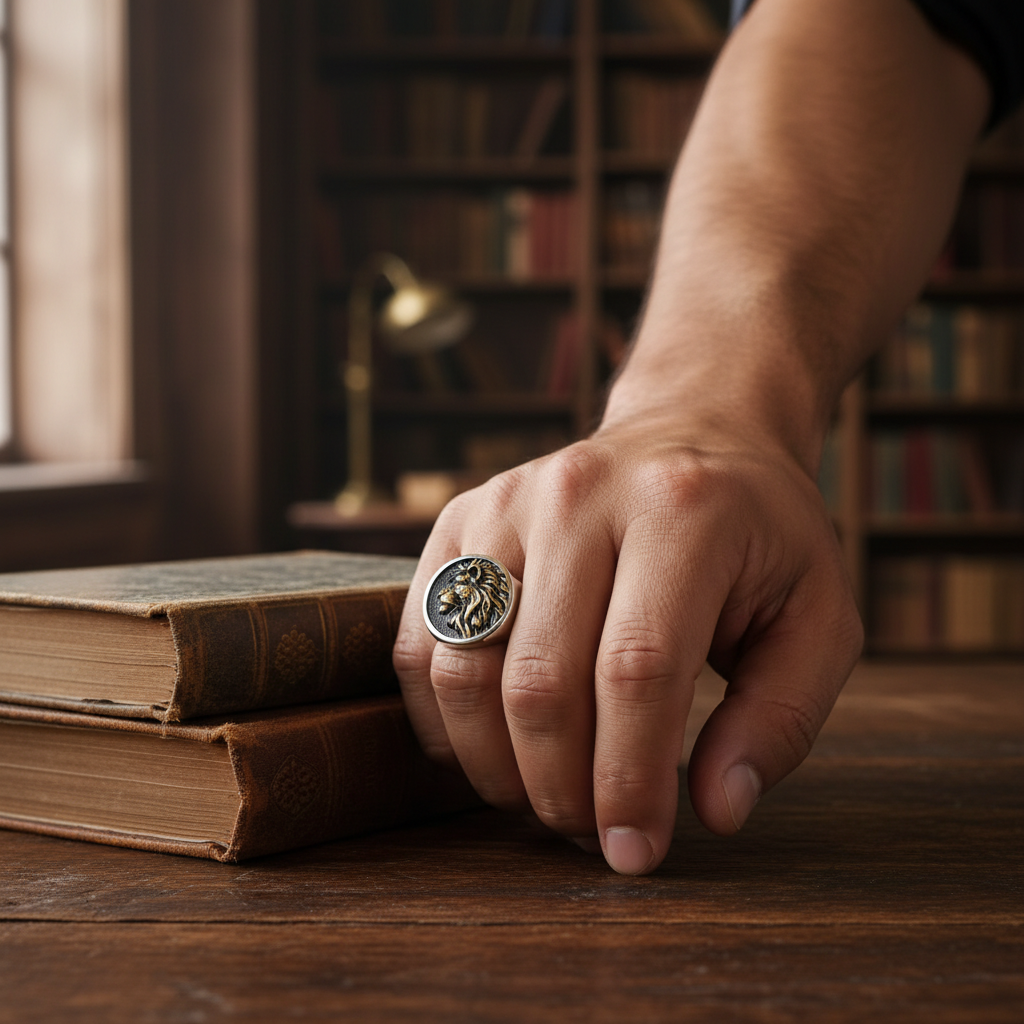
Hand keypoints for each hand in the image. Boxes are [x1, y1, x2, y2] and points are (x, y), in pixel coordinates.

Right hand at [393, 414, 863, 874]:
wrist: (691, 432)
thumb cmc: (760, 535)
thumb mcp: (817, 616)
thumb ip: (779, 718)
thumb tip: (713, 811)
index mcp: (684, 513)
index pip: (638, 671)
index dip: (628, 780)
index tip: (633, 853)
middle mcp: (581, 495)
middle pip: (540, 680)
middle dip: (558, 788)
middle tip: (588, 831)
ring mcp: (507, 502)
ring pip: (463, 666)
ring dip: (493, 764)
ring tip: (540, 795)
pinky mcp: (459, 519)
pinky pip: (417, 638)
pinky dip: (439, 715)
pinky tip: (487, 745)